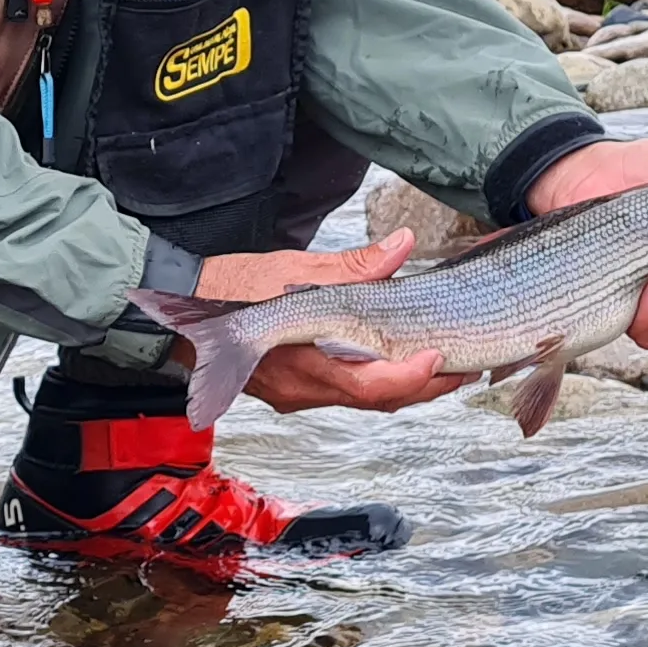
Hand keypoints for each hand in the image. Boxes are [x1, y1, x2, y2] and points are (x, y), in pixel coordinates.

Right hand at [187, 227, 473, 413]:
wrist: (179, 319)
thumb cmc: (230, 290)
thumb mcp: (291, 268)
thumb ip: (352, 266)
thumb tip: (402, 246)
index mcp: (301, 362)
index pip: (368, 385)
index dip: (410, 377)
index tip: (441, 357)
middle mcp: (302, 389)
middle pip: (377, 400)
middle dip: (425, 386)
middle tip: (467, 365)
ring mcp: (298, 395)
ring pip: (365, 400)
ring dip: (406, 386)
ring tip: (446, 365)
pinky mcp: (296, 391)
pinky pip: (347, 394)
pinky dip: (378, 382)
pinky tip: (398, 363)